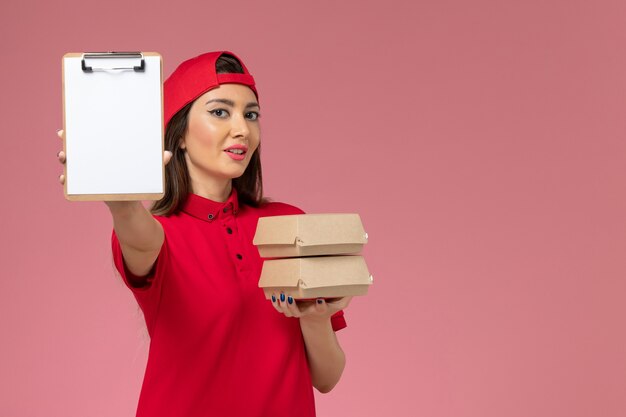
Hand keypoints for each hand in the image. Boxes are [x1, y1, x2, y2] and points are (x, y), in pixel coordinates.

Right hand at [55, 128, 172, 197]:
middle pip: (76, 148)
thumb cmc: (136, 180)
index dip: (79, 129)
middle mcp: (93, 159)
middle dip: (67, 142)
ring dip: (65, 160)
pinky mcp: (86, 186)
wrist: (129, 202)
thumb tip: (167, 154)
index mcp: (105, 150)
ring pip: (71, 163)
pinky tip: (63, 179)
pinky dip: (66, 181)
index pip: (90, 136)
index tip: (72, 124)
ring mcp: (87, 172)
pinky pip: (72, 183)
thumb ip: (156, 162)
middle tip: (64, 138)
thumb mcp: (145, 170)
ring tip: (64, 158)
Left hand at [270, 293, 351, 321]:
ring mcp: (298, 313)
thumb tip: (361, 282)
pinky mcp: (291, 311)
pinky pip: (282, 310)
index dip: (321, 306)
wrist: (316, 320)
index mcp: (321, 310)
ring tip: (279, 294)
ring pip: (288, 312)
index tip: (320, 300)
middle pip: (298, 312)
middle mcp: (308, 313)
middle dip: (292, 306)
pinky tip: (273, 295)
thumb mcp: (340, 303)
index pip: (322, 309)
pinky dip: (276, 304)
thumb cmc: (328, 307)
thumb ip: (348, 295)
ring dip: (282, 304)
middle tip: (288, 296)